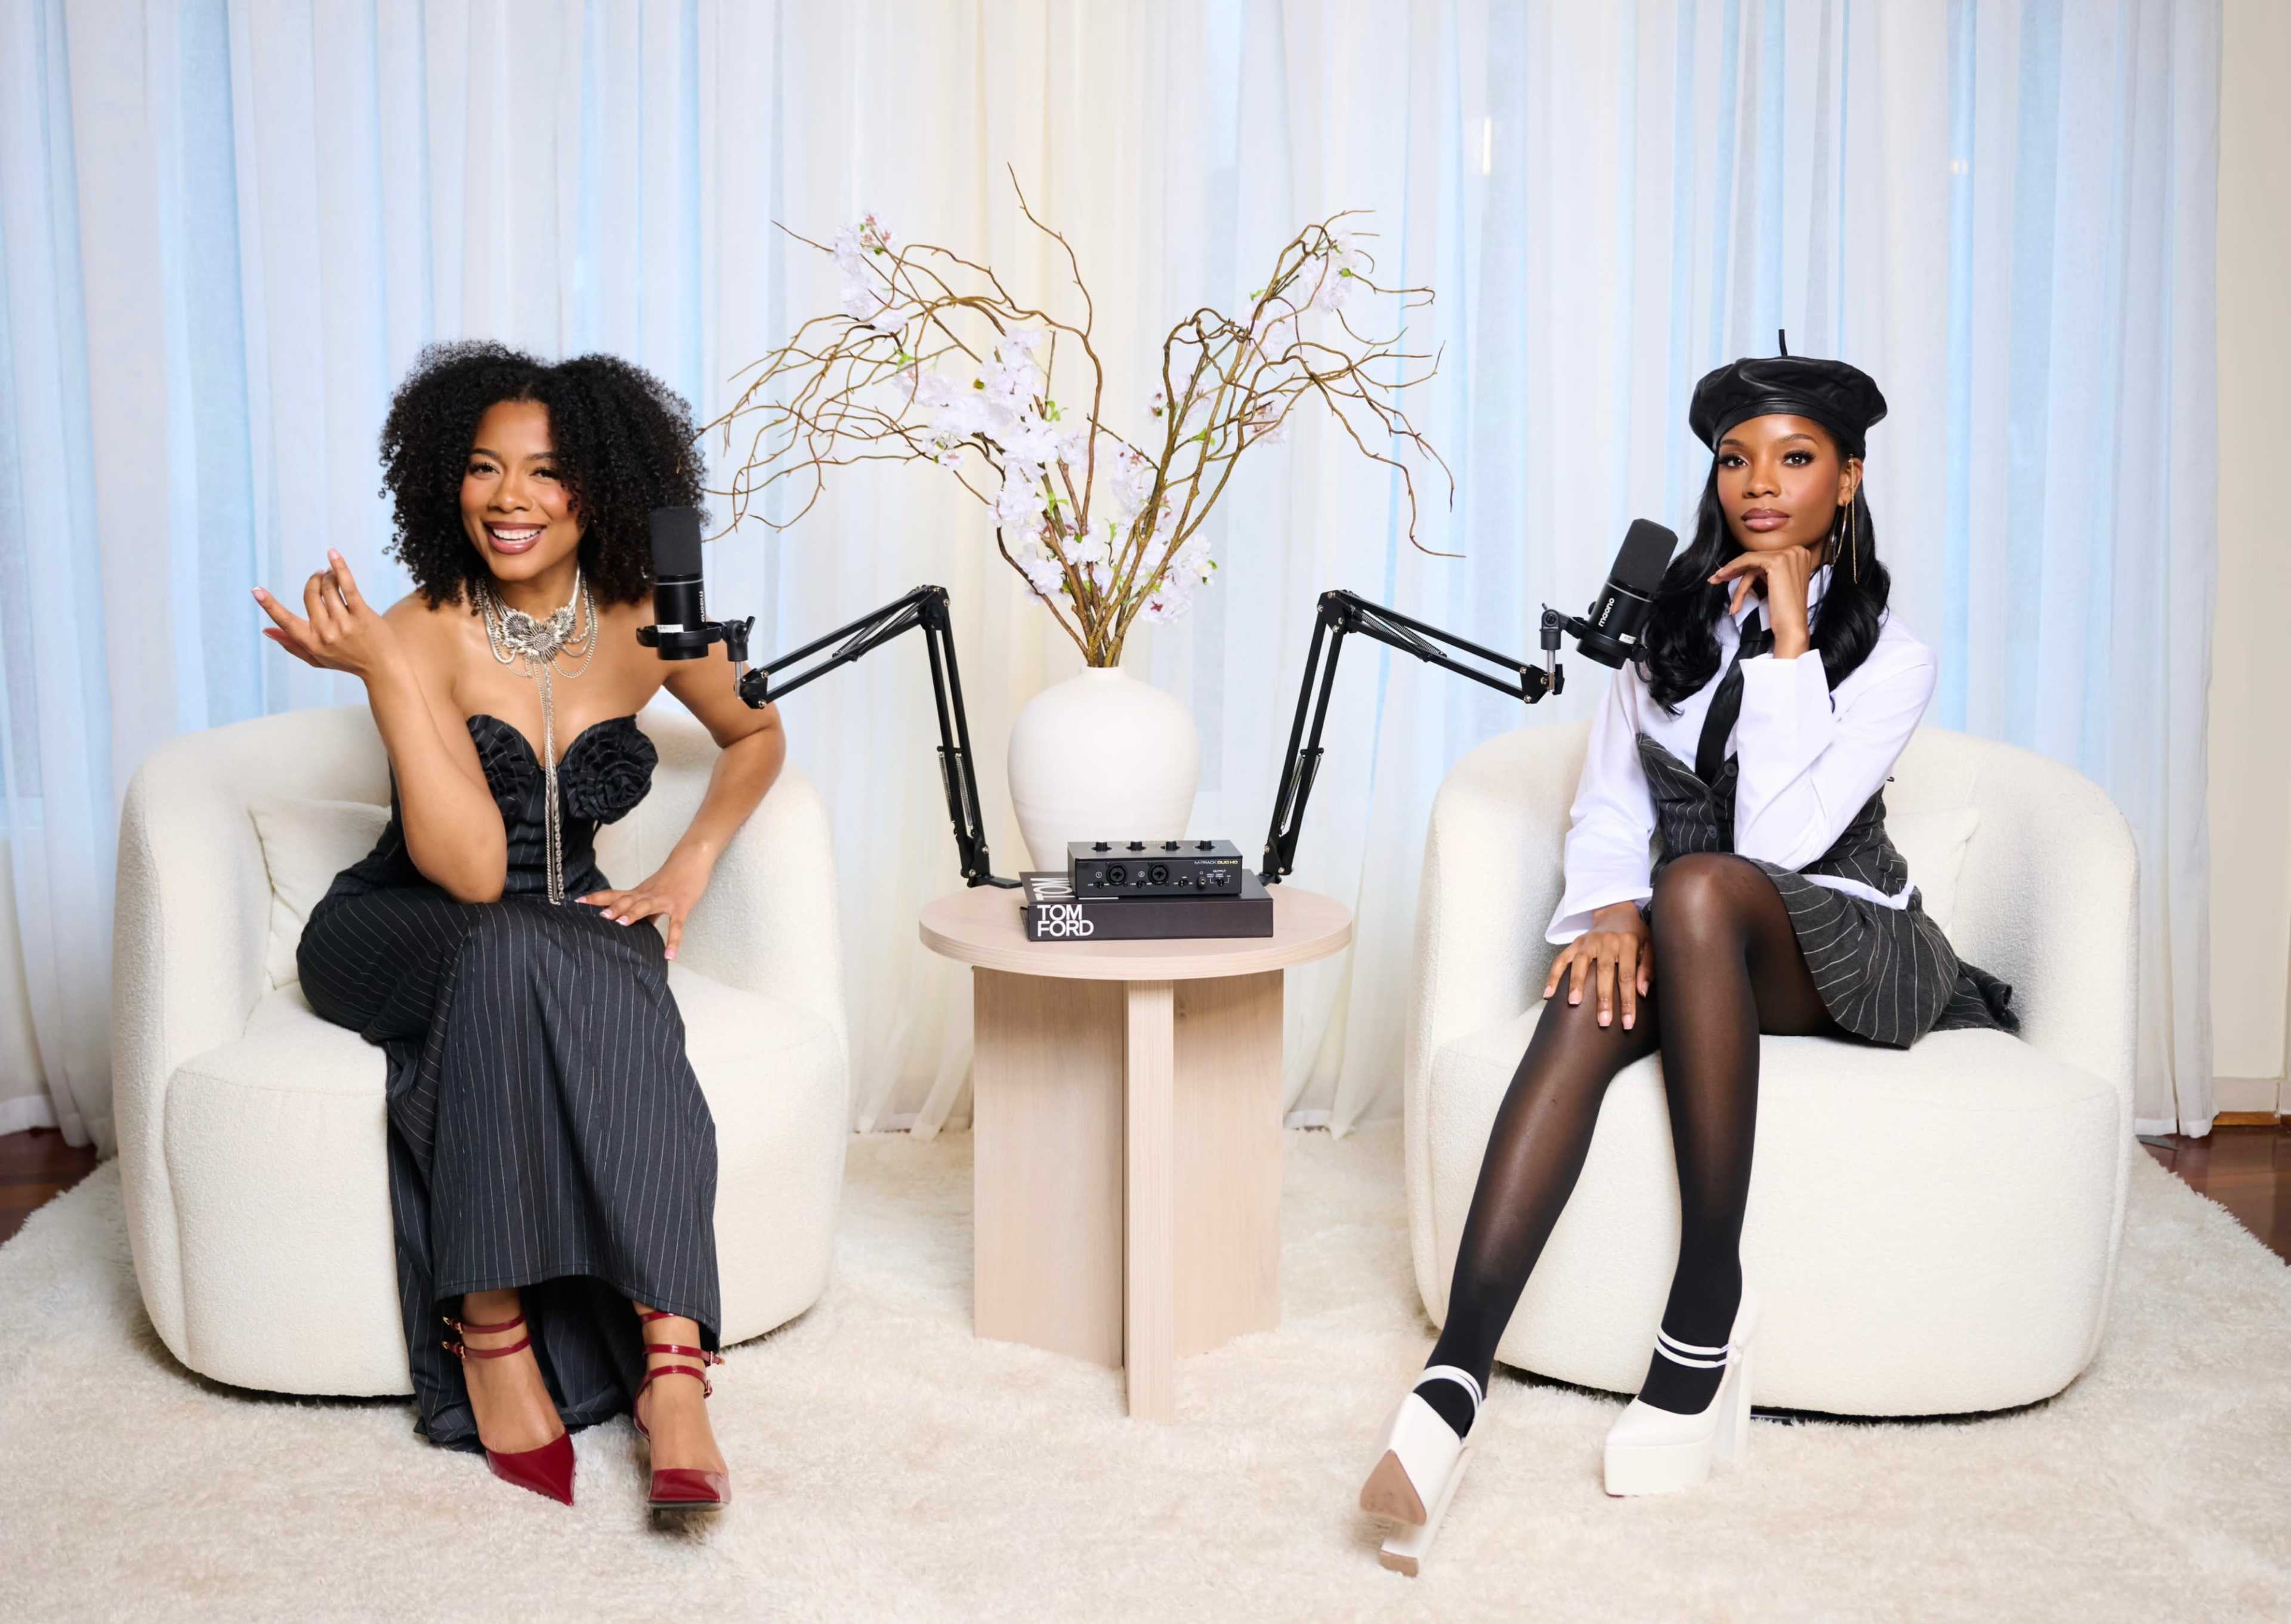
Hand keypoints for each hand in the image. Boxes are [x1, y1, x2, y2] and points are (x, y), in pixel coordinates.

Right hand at [252, 551, 400, 678]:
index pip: (286, 621)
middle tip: (320, 576)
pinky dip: (339, 567)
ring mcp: (345, 624)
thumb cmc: (347, 660)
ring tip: (332, 576)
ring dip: (328, 576)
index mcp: (311, 643)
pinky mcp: (363, 614)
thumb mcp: (317, 658)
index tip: (256, 590)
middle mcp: (326, 633)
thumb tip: (266, 630)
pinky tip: (332, 555)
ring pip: (328, 588)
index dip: (270, 605)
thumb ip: (292, 644)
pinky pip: (347, 586)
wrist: (383, 667)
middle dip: (313, 581)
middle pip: (310, 594)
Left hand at [579, 854, 711, 960]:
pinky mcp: (681, 906)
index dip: (595, 899)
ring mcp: (664, 900)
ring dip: (633, 914)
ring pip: (646, 906)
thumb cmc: (672, 876)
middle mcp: (648, 894)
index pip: (613, 894)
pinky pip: (676, 925)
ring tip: (621, 924)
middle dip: (613, 908)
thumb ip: (643, 909)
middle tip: (599, 916)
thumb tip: (632, 924)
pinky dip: (673, 940)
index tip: (577, 903)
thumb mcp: (653, 892)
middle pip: (627, 899)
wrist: (692, 858)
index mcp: (639, 892)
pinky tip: (669, 955)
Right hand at [1542, 901, 1653, 1029]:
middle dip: (1603, 998)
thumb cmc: (1636, 935)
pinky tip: (1548, 994)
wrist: (1617, 913)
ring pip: (1580, 964)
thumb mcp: (1650, 946)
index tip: (1628, 1022)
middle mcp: (1606, 941)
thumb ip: (1648, 967)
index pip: (1627, 976)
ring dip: (1576, 984)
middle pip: (1604, 972)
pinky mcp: (1574, 944)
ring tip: (1574, 1003)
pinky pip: (1560, 960)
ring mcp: (1587, 942)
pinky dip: (1553, 976)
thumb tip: (1642, 991)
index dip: (1628, 1001)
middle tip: (1603, 1021)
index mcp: (1627, 943)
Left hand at [1707, 544, 1817, 657]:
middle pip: (1758, 558)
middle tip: (1717, 576)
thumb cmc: (1783, 610)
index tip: (1728, 573)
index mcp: (1799, 555)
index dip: (1745, 565)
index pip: (1766, 557)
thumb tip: (1747, 564)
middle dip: (1736, 567)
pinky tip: (1723, 577)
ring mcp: (1788, 555)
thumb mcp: (1777, 583)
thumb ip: (1768, 570)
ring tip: (1717, 581)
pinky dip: (1733, 568)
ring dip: (1733, 573)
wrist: (1791, 625)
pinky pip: (1748, 560)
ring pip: (1751, 561)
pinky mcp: (1777, 561)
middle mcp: (1797, 551)